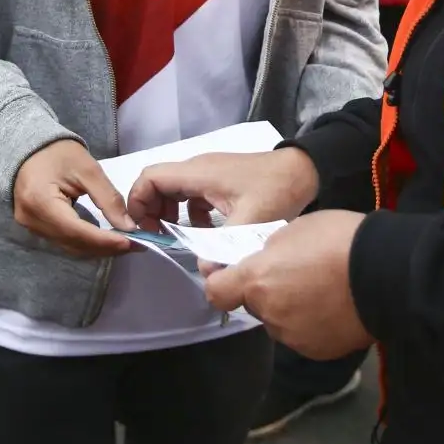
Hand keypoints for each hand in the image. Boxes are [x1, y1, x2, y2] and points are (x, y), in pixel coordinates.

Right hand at [13, 139, 136, 257]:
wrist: (30, 147)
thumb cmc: (59, 153)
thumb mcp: (88, 170)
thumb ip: (109, 199)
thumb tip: (128, 227)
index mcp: (41, 202)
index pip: (76, 231)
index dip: (104, 241)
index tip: (132, 242)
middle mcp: (32, 221)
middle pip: (73, 243)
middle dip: (105, 247)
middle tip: (135, 244)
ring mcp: (31, 227)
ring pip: (69, 246)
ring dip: (97, 248)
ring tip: (124, 243)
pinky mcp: (36, 228)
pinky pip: (64, 241)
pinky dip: (86, 243)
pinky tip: (104, 239)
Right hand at [128, 147, 319, 230]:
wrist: (306, 170)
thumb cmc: (277, 190)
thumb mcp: (251, 222)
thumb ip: (225, 247)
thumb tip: (206, 275)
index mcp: (198, 173)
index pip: (149, 178)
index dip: (138, 202)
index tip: (144, 229)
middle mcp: (198, 169)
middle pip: (158, 184)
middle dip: (150, 210)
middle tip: (158, 237)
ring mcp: (210, 173)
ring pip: (175, 189)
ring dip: (169, 212)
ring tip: (178, 237)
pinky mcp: (221, 180)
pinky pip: (192, 194)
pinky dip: (190, 212)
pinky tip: (206, 231)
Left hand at [204, 210, 373, 359]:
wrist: (386, 273)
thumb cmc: (339, 240)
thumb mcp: (295, 229)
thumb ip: (270, 252)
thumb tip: (264, 263)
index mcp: (257, 280)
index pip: (217, 292)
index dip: (222, 281)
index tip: (234, 274)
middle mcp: (269, 313)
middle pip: (254, 305)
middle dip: (267, 291)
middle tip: (296, 273)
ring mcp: (293, 336)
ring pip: (280, 321)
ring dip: (290, 308)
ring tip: (321, 290)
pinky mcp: (317, 350)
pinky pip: (304, 336)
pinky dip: (312, 324)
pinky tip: (334, 307)